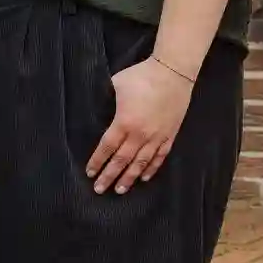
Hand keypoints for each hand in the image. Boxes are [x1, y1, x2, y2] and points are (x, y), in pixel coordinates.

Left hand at [88, 57, 193, 194]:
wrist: (173, 72)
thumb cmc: (142, 76)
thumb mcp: (116, 84)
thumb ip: (107, 99)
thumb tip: (98, 106)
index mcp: (124, 122)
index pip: (107, 147)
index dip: (97, 161)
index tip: (90, 172)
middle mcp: (140, 135)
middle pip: (121, 161)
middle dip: (109, 176)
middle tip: (99, 189)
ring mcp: (156, 137)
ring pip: (140, 163)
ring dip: (129, 178)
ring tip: (120, 190)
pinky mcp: (169, 135)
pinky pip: (159, 157)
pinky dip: (151, 169)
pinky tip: (144, 178)